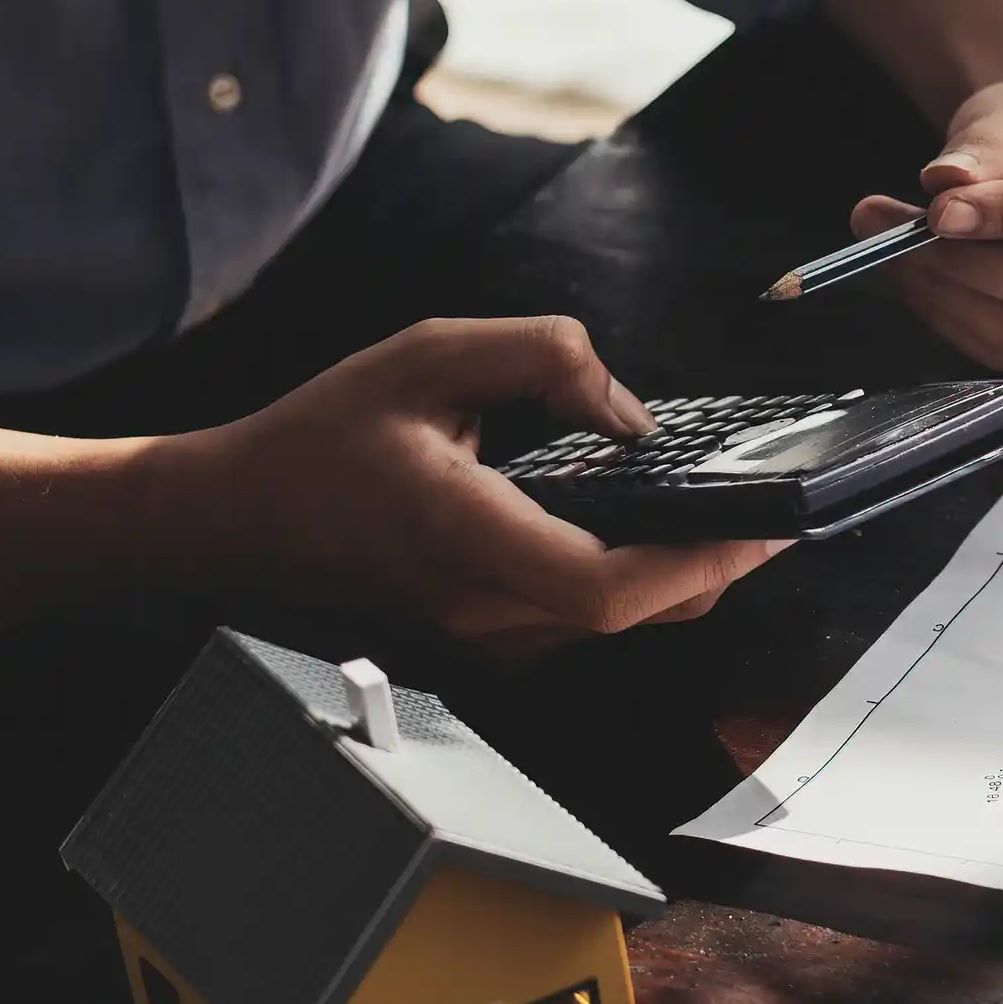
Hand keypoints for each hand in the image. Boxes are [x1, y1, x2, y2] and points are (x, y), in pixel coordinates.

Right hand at [163, 318, 790, 648]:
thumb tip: (630, 413)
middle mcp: (476, 611)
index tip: (759, 525)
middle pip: (632, 614)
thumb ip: (539, 360)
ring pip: (611, 624)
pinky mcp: (476, 647)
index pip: (607, 589)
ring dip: (675, 576)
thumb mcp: (427, 356)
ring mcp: (476, 643)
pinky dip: (625, 581)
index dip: (698, 564)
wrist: (228, 521)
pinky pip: (576, 621)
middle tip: (774, 513)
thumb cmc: (318, 439)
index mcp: (464, 539)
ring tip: (722, 512)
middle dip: (716, 566)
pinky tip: (642, 528)